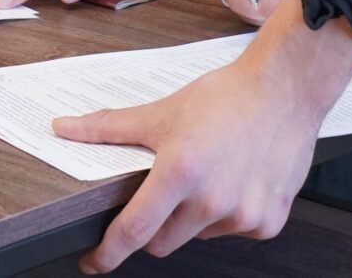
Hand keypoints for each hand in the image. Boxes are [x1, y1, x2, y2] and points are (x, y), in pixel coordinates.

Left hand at [52, 29, 340, 269]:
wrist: (286, 90)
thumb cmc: (227, 98)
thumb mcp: (162, 111)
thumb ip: (109, 128)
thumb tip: (65, 129)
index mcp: (181, 172)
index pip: (134, 230)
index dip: (107, 253)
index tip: (93, 262)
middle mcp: (212, 200)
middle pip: (162, 241)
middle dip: (152, 227)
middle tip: (162, 193)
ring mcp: (243, 215)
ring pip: (198, 236)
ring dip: (193, 217)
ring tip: (207, 174)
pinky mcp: (268, 222)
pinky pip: (233, 232)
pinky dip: (226, 215)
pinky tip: (234, 181)